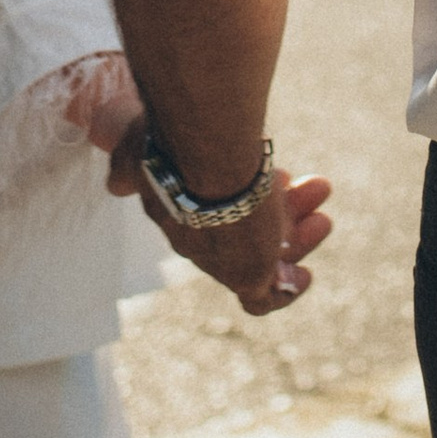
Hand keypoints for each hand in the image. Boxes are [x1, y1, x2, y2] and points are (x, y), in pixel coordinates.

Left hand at [107, 142, 335, 313]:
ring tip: (322, 213)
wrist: (204, 155)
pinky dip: (284, 290)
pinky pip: (265, 297)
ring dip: (294, 233)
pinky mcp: (246, 276)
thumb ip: (126, 164)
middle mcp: (194, 240)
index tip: (269, 171)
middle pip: (236, 232)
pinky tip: (302, 276)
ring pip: (259, 256)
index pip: (205, 211)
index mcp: (171, 210)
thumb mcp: (138, 145)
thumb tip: (113, 184)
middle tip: (304, 187)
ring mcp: (219, 261)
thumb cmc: (176, 140)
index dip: (235, 192)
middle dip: (273, 209)